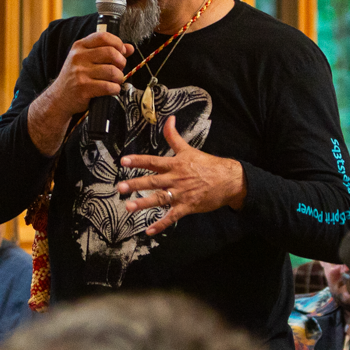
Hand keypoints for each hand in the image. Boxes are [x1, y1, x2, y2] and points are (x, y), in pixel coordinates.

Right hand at [26, 29, 130, 153]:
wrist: (59, 98)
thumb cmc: (76, 77)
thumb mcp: (86, 60)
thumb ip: (107, 51)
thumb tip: (130, 48)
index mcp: (79, 46)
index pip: (103, 37)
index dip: (117, 43)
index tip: (122, 52)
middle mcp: (78, 57)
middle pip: (111, 53)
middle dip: (121, 62)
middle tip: (119, 68)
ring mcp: (80, 73)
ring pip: (112, 71)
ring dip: (119, 77)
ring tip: (116, 80)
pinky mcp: (83, 88)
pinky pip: (108, 86)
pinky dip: (115, 89)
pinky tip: (112, 90)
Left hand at [116, 116, 245, 234]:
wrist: (228, 180)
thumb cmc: (208, 164)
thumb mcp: (189, 149)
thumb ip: (174, 136)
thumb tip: (169, 119)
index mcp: (175, 164)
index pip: (153, 162)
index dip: (138, 161)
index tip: (124, 161)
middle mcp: (176, 179)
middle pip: (153, 181)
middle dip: (136, 184)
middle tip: (121, 187)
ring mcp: (181, 194)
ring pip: (160, 199)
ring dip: (144, 203)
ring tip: (129, 207)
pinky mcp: (187, 207)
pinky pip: (172, 217)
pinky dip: (161, 225)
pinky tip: (149, 231)